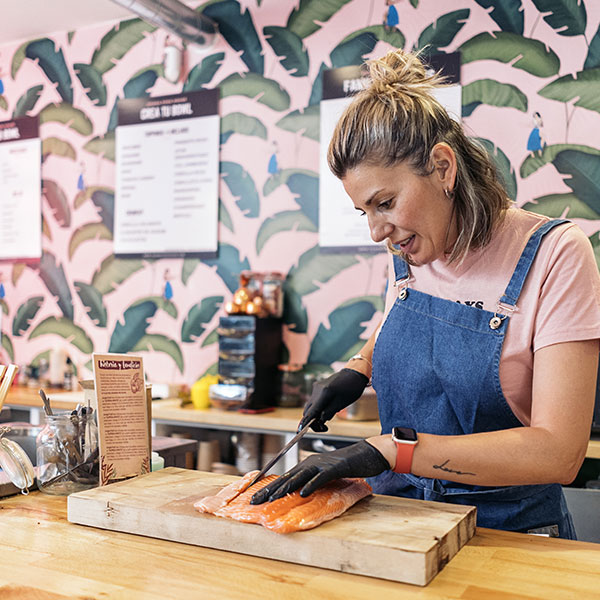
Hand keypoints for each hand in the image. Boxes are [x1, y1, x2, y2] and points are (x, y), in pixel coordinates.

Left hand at [250, 440, 388, 503]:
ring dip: (285, 488)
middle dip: (269, 490)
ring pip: (299, 476)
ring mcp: (322, 464)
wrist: (367, 454)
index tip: (255, 498)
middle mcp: (311, 462)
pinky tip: (303, 493)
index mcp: (308, 465)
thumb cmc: (348, 466)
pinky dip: (311, 485)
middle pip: (287, 477)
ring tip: (272, 498)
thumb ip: (313, 482)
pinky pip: (321, 477)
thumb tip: (300, 494)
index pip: (285, 478)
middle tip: (254, 502)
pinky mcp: (335, 468)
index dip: (269, 488)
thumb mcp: (326, 475)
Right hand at [300, 368, 368, 431]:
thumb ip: (328, 413)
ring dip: (316, 413)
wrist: (353, 374)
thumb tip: (318, 421)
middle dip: (312, 420)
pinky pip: (314, 399)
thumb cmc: (351, 389)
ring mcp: (316, 387)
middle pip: (308, 410)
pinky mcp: (318, 386)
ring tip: (328, 416)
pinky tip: (328, 407)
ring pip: (311, 405)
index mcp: (324, 394)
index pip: (311, 412)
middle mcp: (317, 390)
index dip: (305, 423)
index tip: (300, 431)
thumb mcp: (341, 404)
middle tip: (324, 427)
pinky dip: (318, 406)